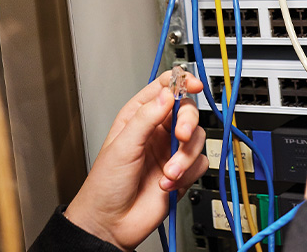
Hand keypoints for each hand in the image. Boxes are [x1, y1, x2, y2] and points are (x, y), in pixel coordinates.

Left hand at [64, 70, 208, 249]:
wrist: (111, 223)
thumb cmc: (105, 185)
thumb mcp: (122, 146)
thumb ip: (146, 117)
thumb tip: (167, 94)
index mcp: (139, 116)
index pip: (165, 88)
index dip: (181, 82)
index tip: (193, 85)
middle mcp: (158, 131)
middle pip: (188, 112)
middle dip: (188, 123)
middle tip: (181, 136)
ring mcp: (171, 151)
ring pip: (197, 139)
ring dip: (185, 158)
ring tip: (168, 172)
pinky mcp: (183, 172)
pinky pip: (200, 164)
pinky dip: (188, 174)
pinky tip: (168, 184)